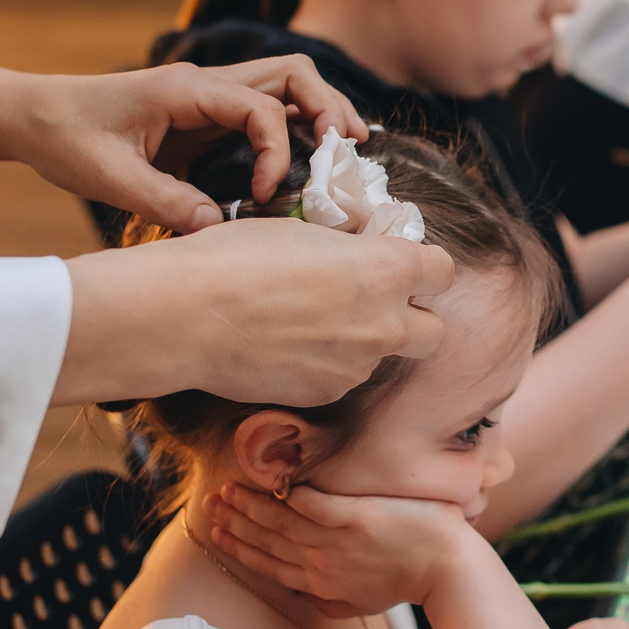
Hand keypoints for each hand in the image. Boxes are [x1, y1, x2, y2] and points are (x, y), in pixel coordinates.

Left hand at [0, 55, 367, 232]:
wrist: (33, 115)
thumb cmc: (65, 137)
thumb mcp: (110, 178)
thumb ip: (166, 203)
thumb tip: (218, 231)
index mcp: (186, 90)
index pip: (261, 106)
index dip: (279, 150)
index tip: (267, 194)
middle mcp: (205, 84)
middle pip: (292, 73)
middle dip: (329, 107)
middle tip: (350, 149)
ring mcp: (207, 95)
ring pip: (284, 84)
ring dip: (319, 110)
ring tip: (347, 147)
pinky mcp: (204, 115)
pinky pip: (264, 108)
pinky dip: (296, 124)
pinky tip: (310, 155)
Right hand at [55, 220, 452, 406]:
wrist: (186, 316)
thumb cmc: (235, 258)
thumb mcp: (302, 231)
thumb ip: (349, 251)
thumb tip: (361, 257)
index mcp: (385, 270)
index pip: (442, 271)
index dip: (423, 269)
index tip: (401, 266)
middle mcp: (384, 324)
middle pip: (434, 332)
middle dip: (413, 319)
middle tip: (375, 305)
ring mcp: (357, 366)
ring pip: (383, 358)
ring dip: (362, 343)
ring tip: (309, 324)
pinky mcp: (325, 396)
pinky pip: (342, 379)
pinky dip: (327, 366)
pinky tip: (286, 347)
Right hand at [207, 483, 483, 615]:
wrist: (448, 570)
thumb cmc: (409, 583)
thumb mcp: (363, 604)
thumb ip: (331, 601)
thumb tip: (306, 597)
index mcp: (321, 584)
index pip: (271, 565)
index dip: (241, 550)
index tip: (219, 534)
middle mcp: (322, 564)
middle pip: (268, 543)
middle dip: (235, 524)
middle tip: (210, 506)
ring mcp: (338, 541)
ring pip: (282, 524)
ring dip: (251, 507)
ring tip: (228, 491)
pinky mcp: (356, 517)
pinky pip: (313, 506)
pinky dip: (290, 496)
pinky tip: (270, 484)